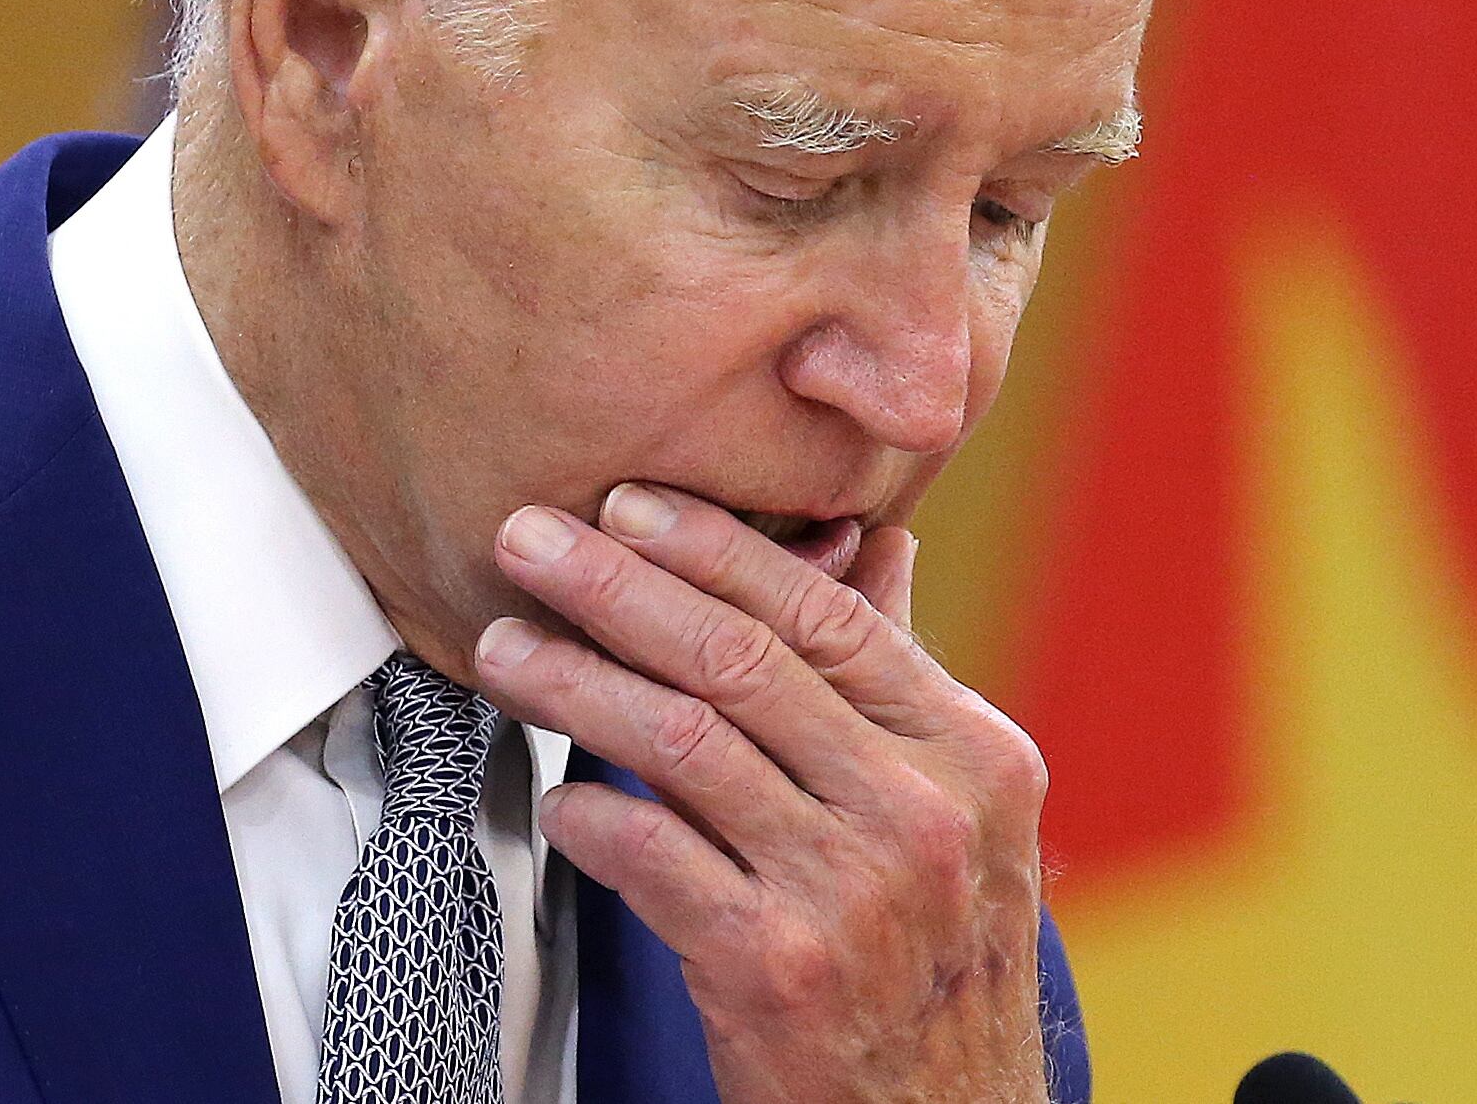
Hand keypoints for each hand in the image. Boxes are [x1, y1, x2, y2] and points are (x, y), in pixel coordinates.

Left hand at [475, 484, 1049, 1103]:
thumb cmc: (935, 957)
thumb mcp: (959, 814)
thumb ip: (900, 681)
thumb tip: (878, 544)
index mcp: (971, 752)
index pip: (825, 616)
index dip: (714, 549)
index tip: (625, 505)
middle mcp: (921, 812)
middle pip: (740, 662)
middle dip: (615, 587)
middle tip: (529, 540)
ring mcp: (853, 892)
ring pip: (682, 745)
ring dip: (575, 685)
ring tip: (505, 651)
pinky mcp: (778, 971)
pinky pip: (654, 859)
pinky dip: (591, 819)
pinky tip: (554, 800)